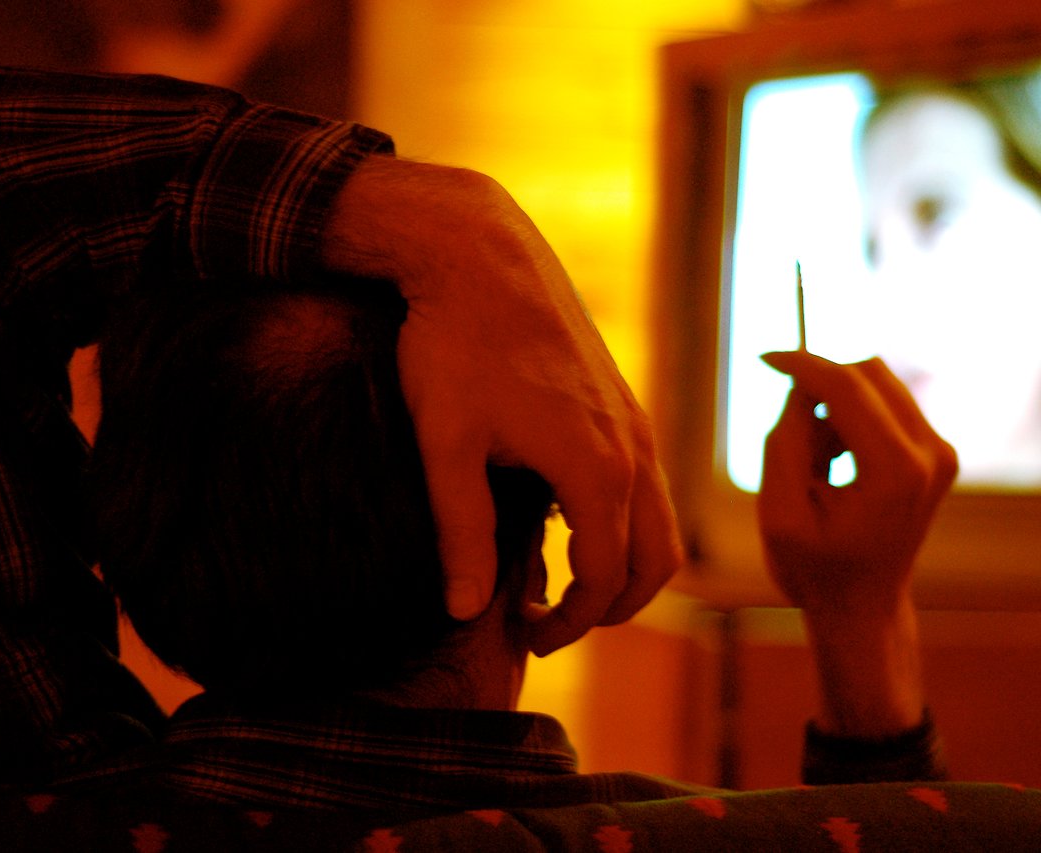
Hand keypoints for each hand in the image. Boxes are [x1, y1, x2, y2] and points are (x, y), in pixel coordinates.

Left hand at [322, 156, 682, 654]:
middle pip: (658, 560)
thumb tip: (464, 609)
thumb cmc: (454, 342)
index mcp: (595, 466)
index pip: (606, 578)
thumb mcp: (446, 444)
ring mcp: (633, 417)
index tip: (527, 635)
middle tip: (552, 624)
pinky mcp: (620, 396)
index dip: (571, 621)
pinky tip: (564, 517)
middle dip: (614, 604)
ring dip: (624, 562)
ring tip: (562, 581)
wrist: (478, 250)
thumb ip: (461, 531)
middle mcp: (632, 445)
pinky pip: (645, 478)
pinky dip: (622, 518)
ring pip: (659, 517)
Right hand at [758, 352, 956, 619]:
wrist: (862, 607)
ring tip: (816, 464)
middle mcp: (930, 453)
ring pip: (877, 383)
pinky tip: (835, 465)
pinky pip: (887, 404)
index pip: (846, 385)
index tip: (764, 357)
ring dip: (834, 406)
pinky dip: (851, 418)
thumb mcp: (778, 512)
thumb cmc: (814, 569)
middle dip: (819, 388)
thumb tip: (800, 387)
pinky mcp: (937, 453)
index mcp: (894, 470)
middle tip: (792, 438)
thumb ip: (785, 442)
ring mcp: (940, 452)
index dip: (801, 364)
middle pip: (868, 372)